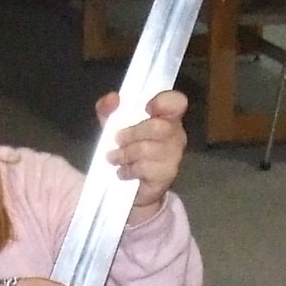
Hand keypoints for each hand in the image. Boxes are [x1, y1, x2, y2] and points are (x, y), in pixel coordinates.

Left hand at [100, 88, 189, 212]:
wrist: (131, 187)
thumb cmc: (127, 147)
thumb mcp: (112, 125)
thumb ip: (108, 108)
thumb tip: (112, 99)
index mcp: (166, 116)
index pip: (177, 102)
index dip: (165, 102)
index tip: (147, 107)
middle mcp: (176, 134)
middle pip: (159, 127)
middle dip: (133, 133)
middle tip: (117, 139)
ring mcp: (174, 156)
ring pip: (149, 150)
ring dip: (126, 154)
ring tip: (113, 158)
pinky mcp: (167, 176)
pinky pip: (147, 170)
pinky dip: (129, 170)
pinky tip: (122, 172)